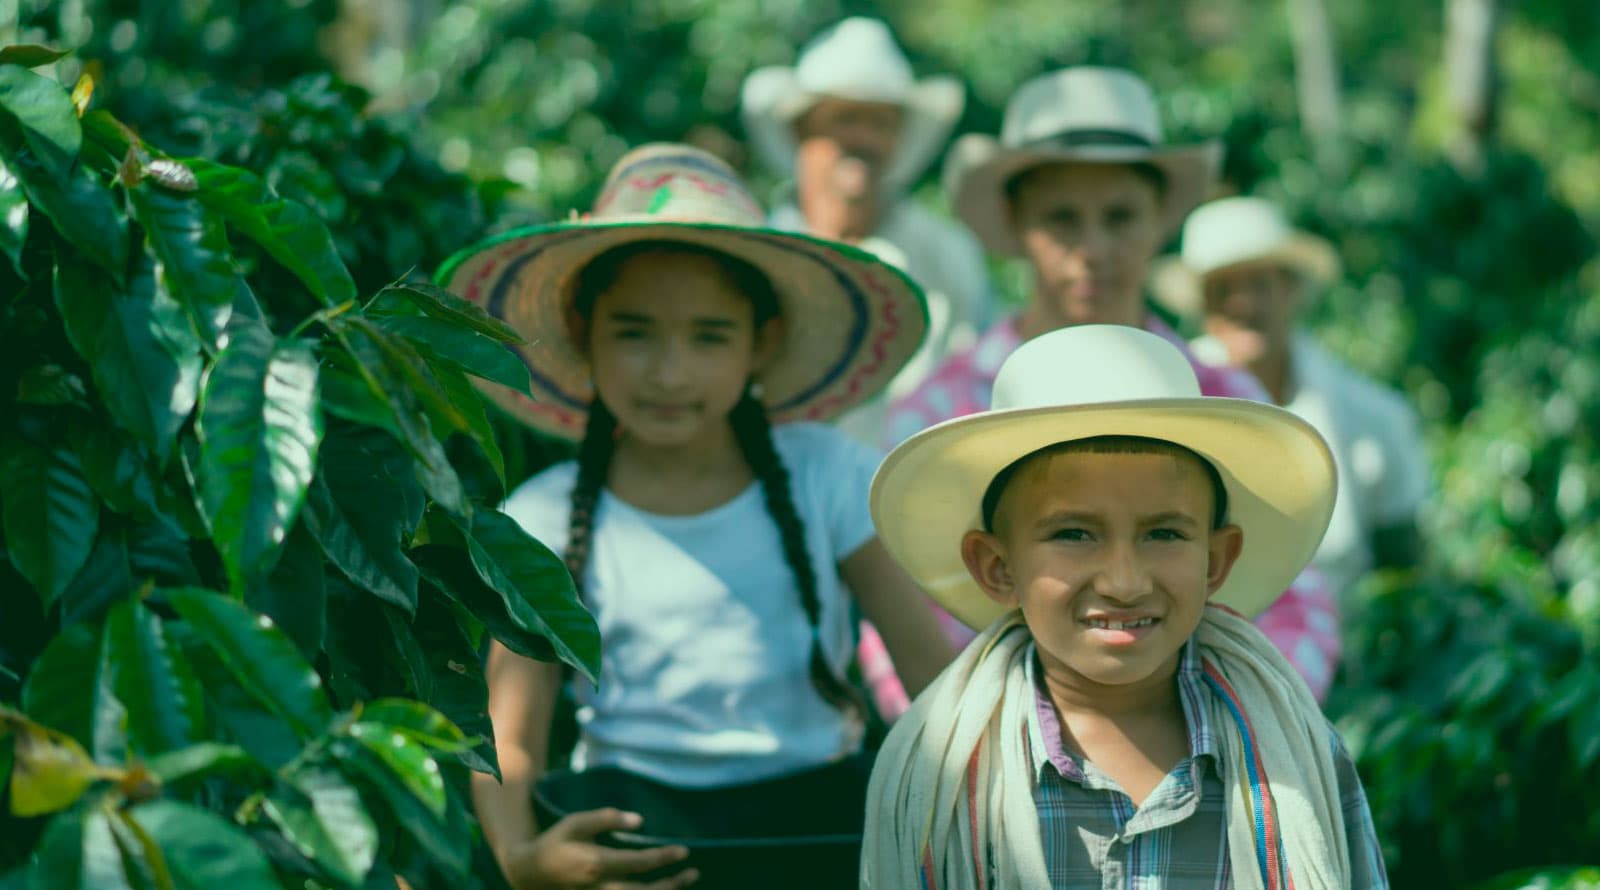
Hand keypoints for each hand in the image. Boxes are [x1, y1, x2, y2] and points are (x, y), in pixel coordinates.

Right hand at [501, 808, 697, 889]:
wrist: (531, 873)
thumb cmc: (556, 842)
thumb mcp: (576, 823)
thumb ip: (606, 819)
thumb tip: (639, 820)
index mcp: (598, 864)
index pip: (639, 863)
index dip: (663, 858)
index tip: (683, 851)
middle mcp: (602, 887)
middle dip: (672, 883)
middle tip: (693, 872)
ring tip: (684, 882)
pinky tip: (663, 889)